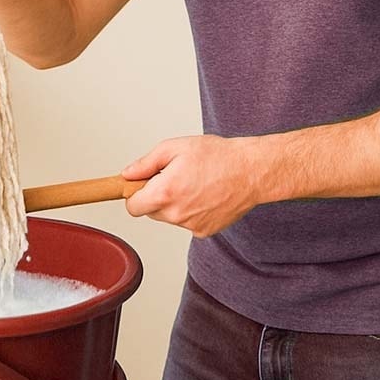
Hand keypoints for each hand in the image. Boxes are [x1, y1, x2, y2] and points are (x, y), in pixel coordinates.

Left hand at [122, 134, 264, 237]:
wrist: (252, 171)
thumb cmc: (218, 156)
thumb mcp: (174, 148)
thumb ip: (145, 164)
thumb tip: (127, 175)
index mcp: (164, 193)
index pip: (132, 207)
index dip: (135, 195)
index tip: (141, 187)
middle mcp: (176, 214)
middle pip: (150, 212)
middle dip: (156, 197)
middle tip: (174, 178)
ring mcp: (191, 225)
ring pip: (169, 217)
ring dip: (174, 204)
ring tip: (194, 184)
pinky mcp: (205, 231)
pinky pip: (187, 222)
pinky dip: (192, 211)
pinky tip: (205, 195)